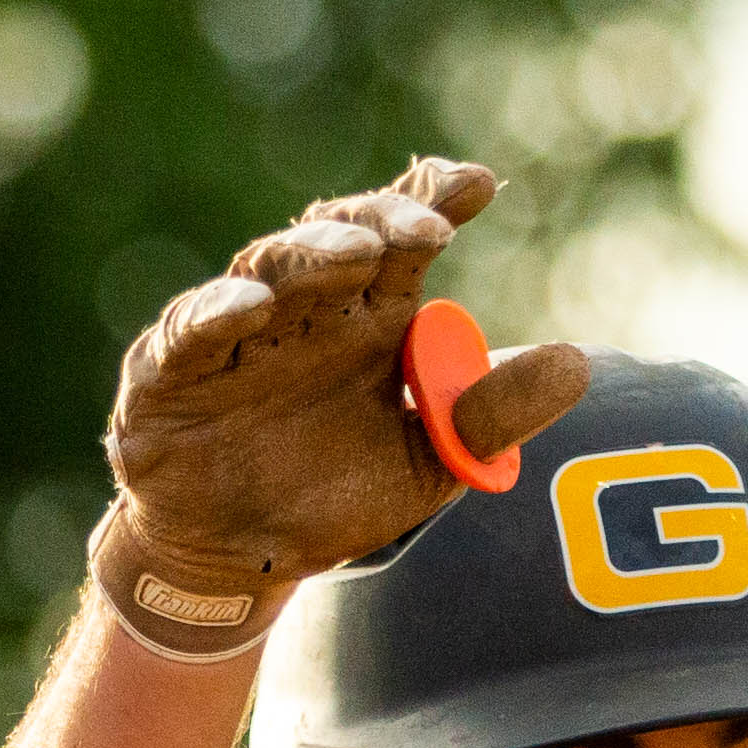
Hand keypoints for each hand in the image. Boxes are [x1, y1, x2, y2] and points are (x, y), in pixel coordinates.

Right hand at [84, 157, 590, 660]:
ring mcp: (235, 336)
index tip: (482, 185)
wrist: (238, 562)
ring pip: (268, 271)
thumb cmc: (331, 495)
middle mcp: (304, 311)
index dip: (435, 201)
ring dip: (311, 256)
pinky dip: (216, 313)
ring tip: (357, 252)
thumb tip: (579, 364)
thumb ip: (492, 416)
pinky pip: (189, 333)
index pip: (403, 241)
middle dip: (382, 223)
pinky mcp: (169, 373)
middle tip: (429, 227)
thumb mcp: (427, 462)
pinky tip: (252, 305)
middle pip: (339, 242)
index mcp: (367, 319)